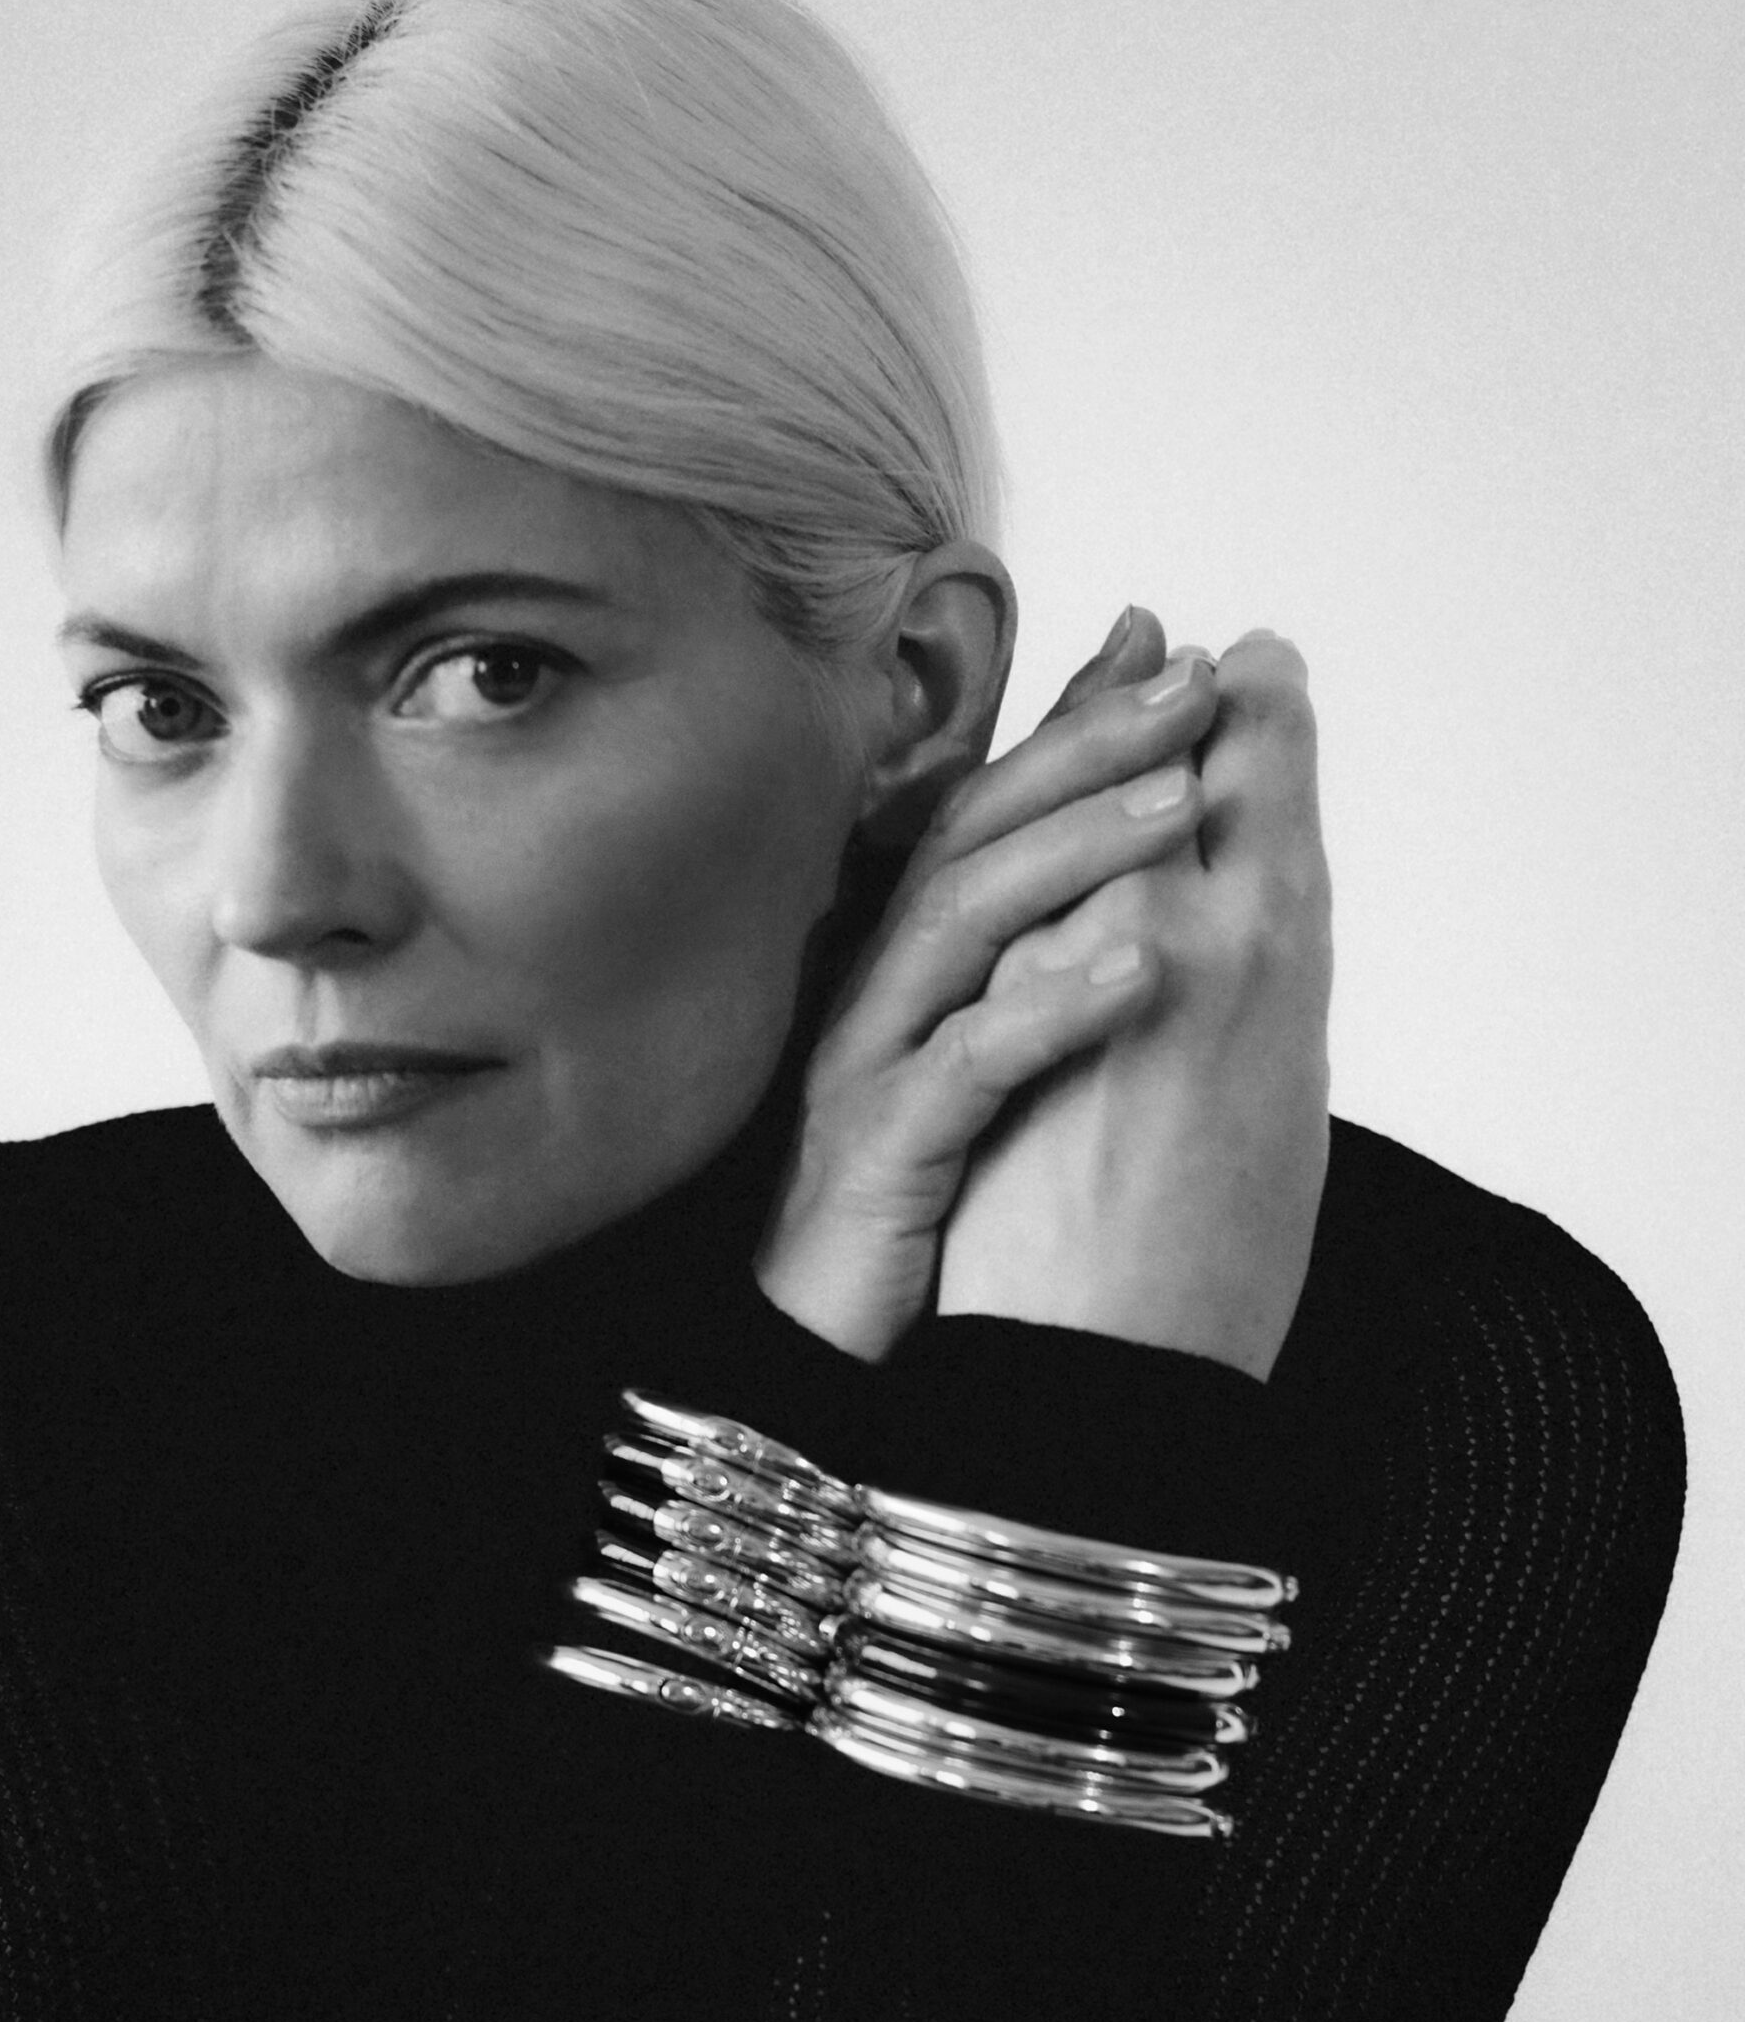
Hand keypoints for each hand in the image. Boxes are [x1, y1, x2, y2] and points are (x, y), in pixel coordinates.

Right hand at [753, 608, 1220, 1361]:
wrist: (827, 1374)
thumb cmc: (924, 1221)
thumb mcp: (986, 1080)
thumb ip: (1032, 974)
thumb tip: (1129, 898)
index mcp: (916, 966)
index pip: (995, 812)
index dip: (1074, 726)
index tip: (1168, 648)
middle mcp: (880, 988)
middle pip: (976, 835)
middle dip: (1087, 750)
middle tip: (1195, 686)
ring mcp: (868, 1062)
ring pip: (965, 923)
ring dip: (1078, 851)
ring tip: (1185, 801)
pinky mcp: (875, 1151)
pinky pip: (964, 1064)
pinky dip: (1052, 1009)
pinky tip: (1139, 970)